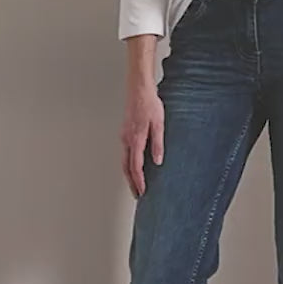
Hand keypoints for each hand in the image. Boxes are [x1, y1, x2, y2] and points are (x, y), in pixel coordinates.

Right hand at [120, 81, 164, 198]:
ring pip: (124, 160)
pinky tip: (134, 164)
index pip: (135, 167)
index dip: (139, 181)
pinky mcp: (125, 131)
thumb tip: (157, 161)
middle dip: (131, 183)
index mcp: (135, 140)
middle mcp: (126, 140)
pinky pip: (125, 152)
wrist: (139, 89)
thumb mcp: (158, 124)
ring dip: (129, 174)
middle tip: (137, 194)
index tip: (143, 191)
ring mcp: (124, 136)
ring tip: (135, 183)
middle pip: (126, 167)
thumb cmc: (149, 104)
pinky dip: (128, 163)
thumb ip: (157, 144)